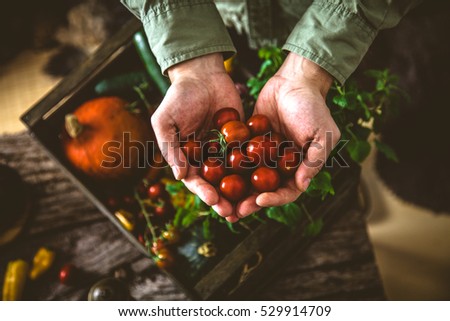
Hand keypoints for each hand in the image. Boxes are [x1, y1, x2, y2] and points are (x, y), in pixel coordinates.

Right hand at [151, 53, 242, 216]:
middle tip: (234, 212)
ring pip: (234, 175)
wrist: (202, 74)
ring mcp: (225, 150)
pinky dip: (256, 168)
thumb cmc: (178, 97)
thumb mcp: (166, 122)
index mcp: (187, 158)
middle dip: (224, 200)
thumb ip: (171, 148)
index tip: (214, 201)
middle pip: (216, 184)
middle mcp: (207, 158)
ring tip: (250, 205)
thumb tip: (180, 176)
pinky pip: (248, 156)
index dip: (204, 192)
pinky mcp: (241, 139)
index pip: (195, 181)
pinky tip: (266, 180)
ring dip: (241, 192)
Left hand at [236, 53, 340, 218]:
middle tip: (234, 212)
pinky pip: (239, 157)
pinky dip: (228, 167)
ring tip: (221, 200)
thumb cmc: (313, 107)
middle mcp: (280, 166)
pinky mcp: (250, 142)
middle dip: (250, 202)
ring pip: (249, 178)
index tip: (260, 200)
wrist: (294, 81)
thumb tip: (302, 185)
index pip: (288, 191)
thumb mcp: (322, 133)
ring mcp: (264, 155)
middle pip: (265, 191)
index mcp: (299, 168)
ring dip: (237, 191)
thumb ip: (314, 159)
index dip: (274, 199)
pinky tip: (213, 174)